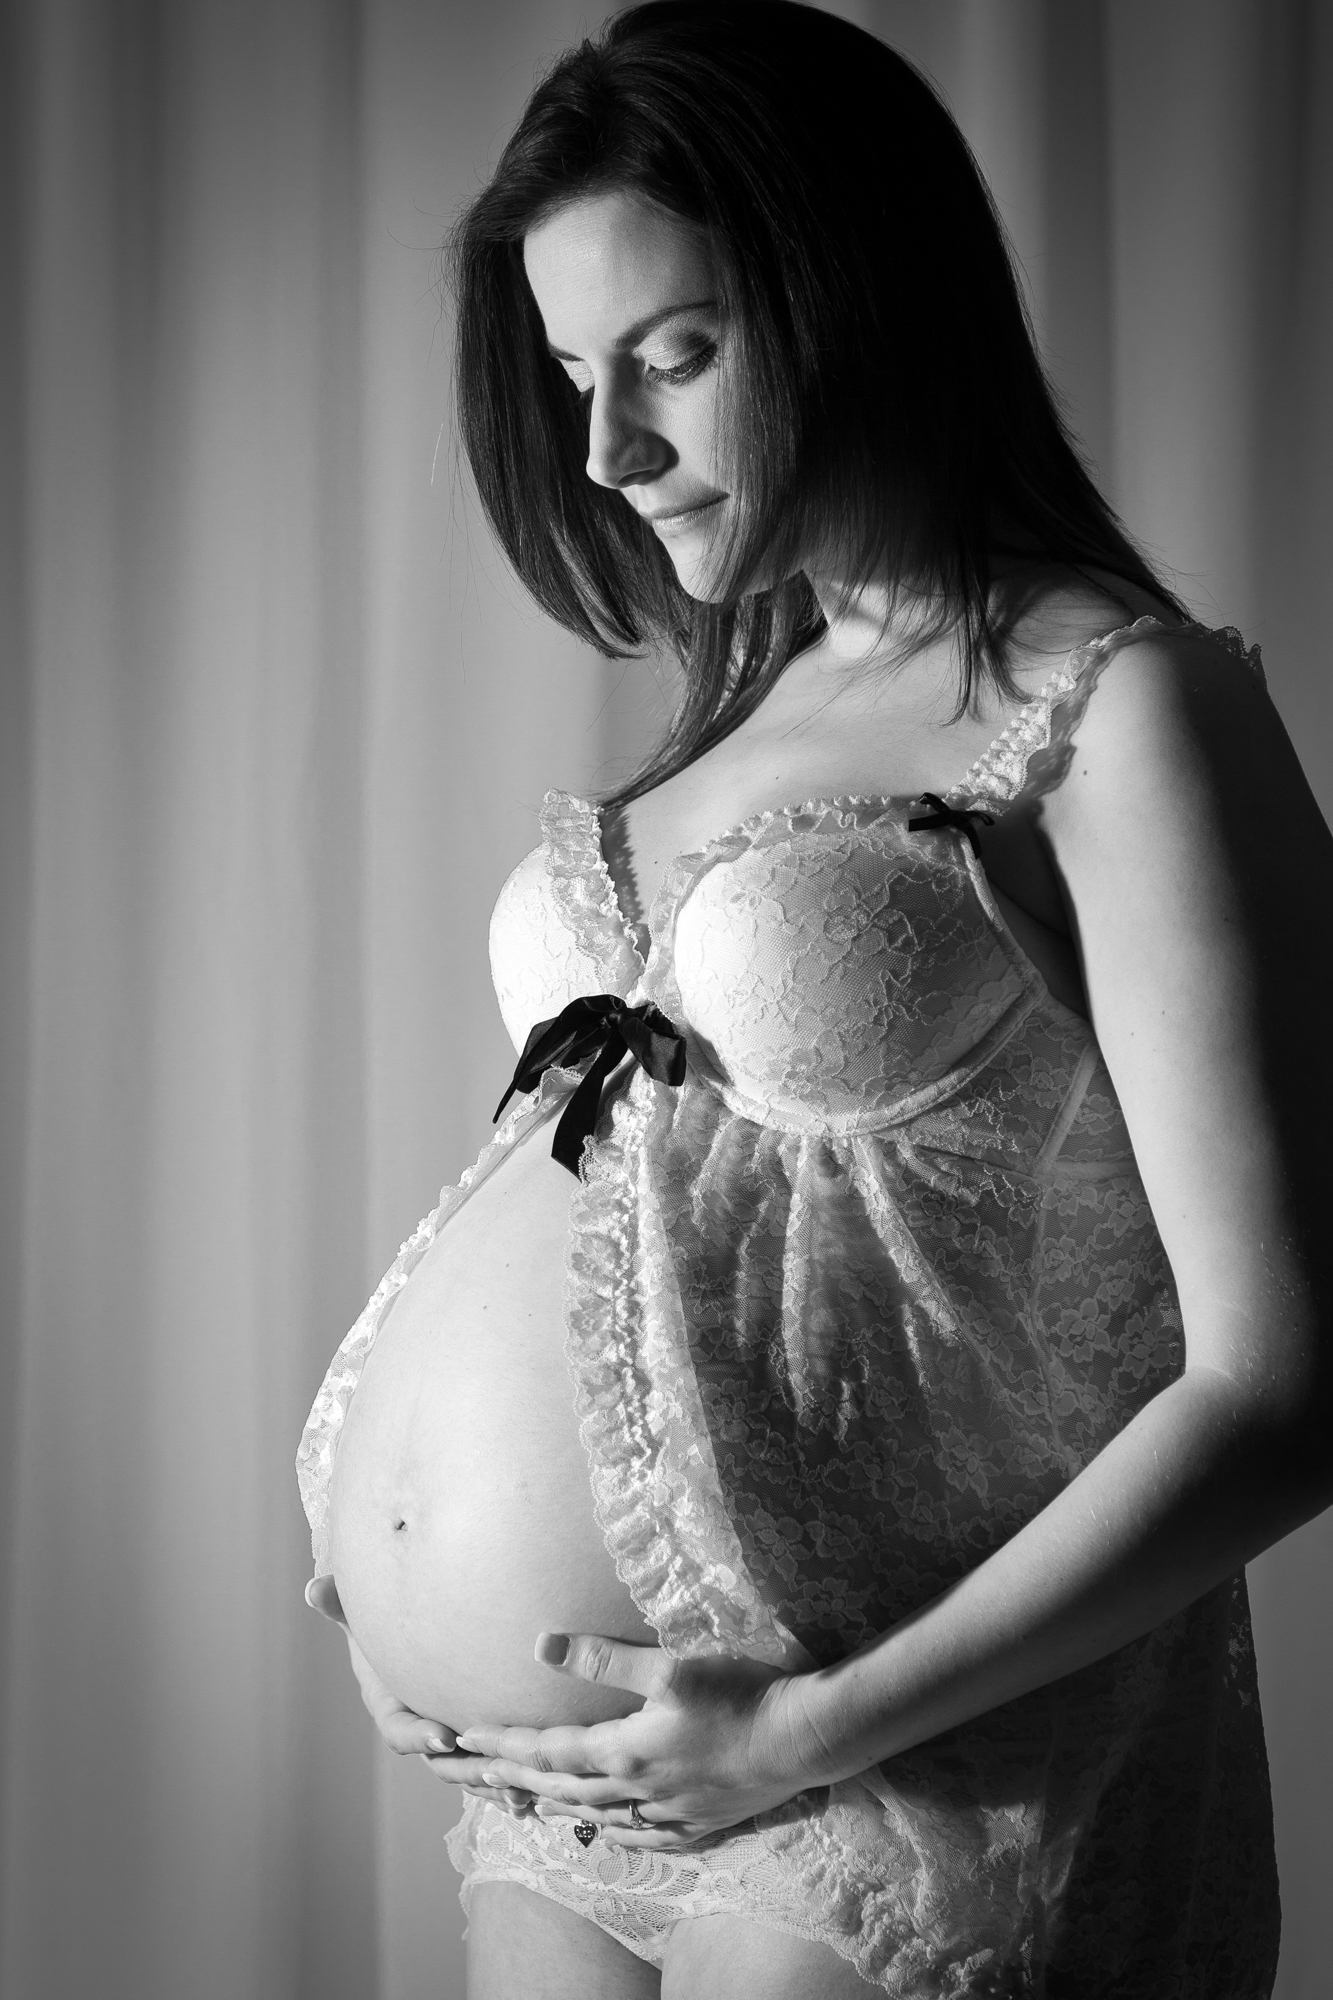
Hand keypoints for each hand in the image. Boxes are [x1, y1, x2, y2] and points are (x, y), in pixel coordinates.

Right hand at [302, 1575, 534, 1815]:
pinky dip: (508, 1786)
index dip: (420, 1736)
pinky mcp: (472, 1742)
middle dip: (467, 1768)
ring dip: (494, 1783)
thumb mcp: (361, 1617)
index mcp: (391, 1707)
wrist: (404, 1641)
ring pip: (469, 1771)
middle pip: (440, 1762)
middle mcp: (419, 1731)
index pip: (400, 1730)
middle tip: (494, 1768)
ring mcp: (447, 1740)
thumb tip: (314, 1588)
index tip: (445, 1736)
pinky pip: (489, 1769)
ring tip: (523, 1792)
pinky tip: (533, 1800)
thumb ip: (340, 1606)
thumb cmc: (381, 1627)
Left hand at [422, 1631, 826, 1848]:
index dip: (504, 1747)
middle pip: (563, 1790)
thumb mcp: (669, 1665)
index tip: (466, 1742)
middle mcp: (637, 1792)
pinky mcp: (698, 1823)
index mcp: (623, 1752)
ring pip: (597, 1816)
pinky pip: (639, 1836)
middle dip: (517, 1780)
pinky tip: (607, 1829)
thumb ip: (603, 1658)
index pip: (547, 1752)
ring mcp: (668, 1814)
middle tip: (477, 1775)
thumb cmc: (739, 1694)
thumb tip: (541, 1645)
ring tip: (528, 1804)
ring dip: (557, 1807)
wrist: (802, 1741)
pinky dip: (610, 1830)